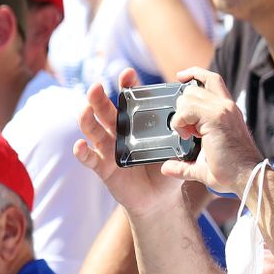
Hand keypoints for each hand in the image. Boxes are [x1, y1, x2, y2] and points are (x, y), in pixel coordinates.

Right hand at [74, 70, 189, 215]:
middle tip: (97, 85)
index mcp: (135, 123)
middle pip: (105, 110)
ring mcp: (108, 148)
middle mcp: (118, 131)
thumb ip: (183, 135)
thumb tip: (195, 118)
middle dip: (99, 97)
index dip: (127, 86)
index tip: (128, 74)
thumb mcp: (176, 149)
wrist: (160, 200)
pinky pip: (90, 159)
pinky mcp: (103, 167)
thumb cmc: (167, 170)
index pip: (128, 100)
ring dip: (87, 118)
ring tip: (85, 108)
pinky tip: (79, 145)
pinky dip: (82, 152)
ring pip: (93, 130)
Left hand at [161, 67, 265, 195]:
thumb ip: (184, 165)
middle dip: (182, 107)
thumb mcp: (204, 165)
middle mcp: (226, 106)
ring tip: (188, 135)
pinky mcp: (216, 117)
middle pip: (193, 88)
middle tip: (187, 130)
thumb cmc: (232, 172)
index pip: (211, 79)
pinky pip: (187, 109)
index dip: (194, 73)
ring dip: (181, 116)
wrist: (248, 176)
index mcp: (227, 110)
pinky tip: (187, 136)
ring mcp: (222, 109)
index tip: (181, 78)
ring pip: (188, 96)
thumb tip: (166, 168)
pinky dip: (180, 122)